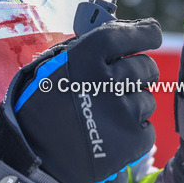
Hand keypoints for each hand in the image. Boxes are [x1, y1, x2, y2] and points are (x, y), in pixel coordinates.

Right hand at [0, 18, 161, 182]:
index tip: (151, 33)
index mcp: (86, 58)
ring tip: (107, 113)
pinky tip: (111, 131)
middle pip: (146, 66)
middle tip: (119, 82)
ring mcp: (123, 113)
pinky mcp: (131, 141)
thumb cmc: (44, 103)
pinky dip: (134, 130)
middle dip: (138, 71)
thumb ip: (91, 47)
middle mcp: (107, 82)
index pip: (128, 35)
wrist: (32, 151)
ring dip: (133, 103)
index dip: (145, 33)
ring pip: (148, 98)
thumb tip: (127, 32)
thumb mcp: (57, 63)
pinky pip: (148, 128)